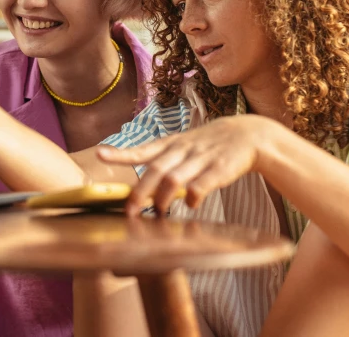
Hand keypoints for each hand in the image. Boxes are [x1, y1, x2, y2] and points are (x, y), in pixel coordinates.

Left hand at [96, 115, 274, 216]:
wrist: (248, 134)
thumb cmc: (208, 145)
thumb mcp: (183, 146)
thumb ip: (163, 163)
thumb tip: (140, 188)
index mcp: (172, 144)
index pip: (142, 150)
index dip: (121, 154)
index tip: (100, 153)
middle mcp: (183, 150)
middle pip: (156, 170)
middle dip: (141, 192)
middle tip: (130, 210)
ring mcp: (201, 158)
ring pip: (175, 177)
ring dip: (164, 197)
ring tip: (159, 212)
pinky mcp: (220, 168)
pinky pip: (203, 183)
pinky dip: (194, 195)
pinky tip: (192, 205)